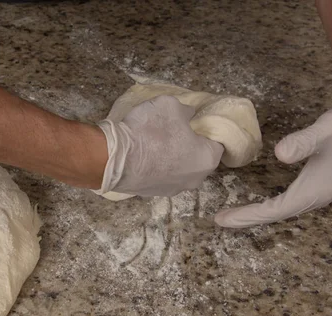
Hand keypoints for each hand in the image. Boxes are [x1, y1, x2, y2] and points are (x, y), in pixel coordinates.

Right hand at [97, 95, 223, 196]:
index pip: (218, 142)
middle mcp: (196, 180)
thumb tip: (188, 116)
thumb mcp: (172, 106)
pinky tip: (144, 155)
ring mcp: (174, 190)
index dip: (205, 129)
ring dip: (172, 157)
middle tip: (174, 130)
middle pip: (199, 158)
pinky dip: (157, 167)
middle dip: (189, 145)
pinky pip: (162, 176)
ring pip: (180, 169)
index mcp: (208, 158)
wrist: (114, 159)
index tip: (193, 122)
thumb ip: (186, 111)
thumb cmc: (150, 131)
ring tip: (155, 143)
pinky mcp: (154, 194)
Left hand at [214, 103, 331, 227]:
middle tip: (220, 221)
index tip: (223, 219)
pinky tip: (257, 205)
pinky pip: (287, 204)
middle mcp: (315, 198)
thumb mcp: (325, 129)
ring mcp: (317, 193)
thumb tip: (279, 154)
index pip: (273, 210)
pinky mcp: (317, 186)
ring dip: (256, 215)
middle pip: (274, 215)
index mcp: (314, 191)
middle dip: (247, 219)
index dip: (247, 215)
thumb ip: (302, 141)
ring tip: (233, 216)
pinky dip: (268, 207)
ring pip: (280, 211)